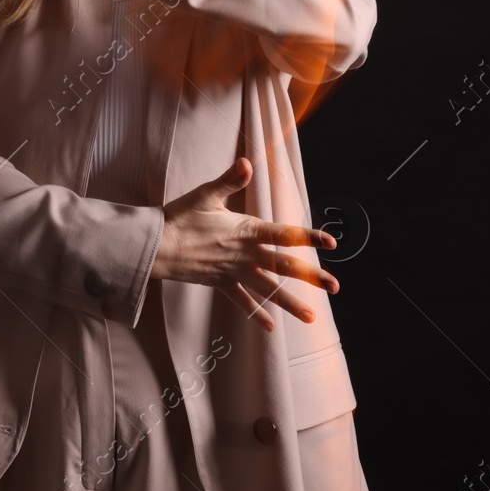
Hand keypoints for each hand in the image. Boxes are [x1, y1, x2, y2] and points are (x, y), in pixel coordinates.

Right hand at [151, 157, 340, 332]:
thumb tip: (247, 162)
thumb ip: (230, 180)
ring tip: (312, 317)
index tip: (332, 243)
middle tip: (335, 286)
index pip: (284, 234)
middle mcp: (245, 254)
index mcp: (246, 230)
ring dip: (290, 302)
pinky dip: (257, 314)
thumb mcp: (205, 195)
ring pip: (268, 289)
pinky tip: (271, 328)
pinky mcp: (221, 283)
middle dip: (311, 276)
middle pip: (284, 266)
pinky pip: (242, 301)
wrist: (155, 247)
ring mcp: (234, 271)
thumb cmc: (179, 217)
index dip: (309, 237)